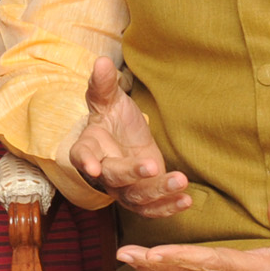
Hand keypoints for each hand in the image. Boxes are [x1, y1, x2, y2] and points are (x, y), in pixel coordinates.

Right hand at [69, 56, 190, 216]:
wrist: (124, 139)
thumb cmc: (113, 118)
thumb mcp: (109, 99)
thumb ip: (103, 85)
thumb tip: (102, 62)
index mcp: (89, 147)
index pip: (82, 155)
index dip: (86, 162)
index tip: (93, 168)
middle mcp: (103, 172)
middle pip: (113, 177)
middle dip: (132, 173)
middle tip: (152, 166)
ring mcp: (123, 188)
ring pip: (136, 197)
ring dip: (158, 192)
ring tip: (180, 181)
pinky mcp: (142, 196)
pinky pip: (152, 208)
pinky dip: (168, 207)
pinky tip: (187, 200)